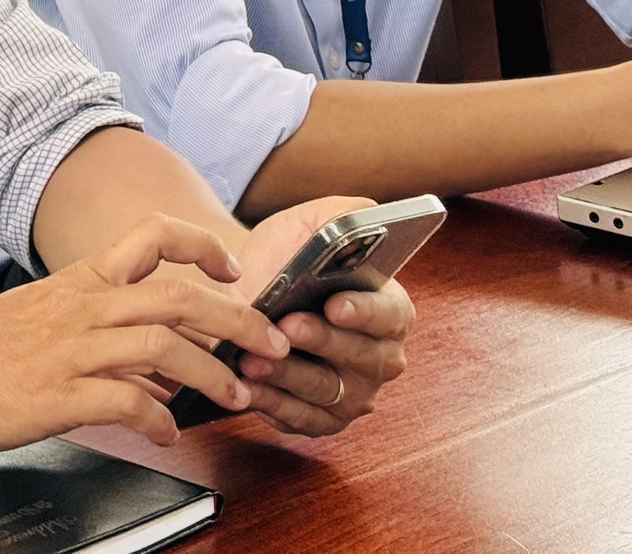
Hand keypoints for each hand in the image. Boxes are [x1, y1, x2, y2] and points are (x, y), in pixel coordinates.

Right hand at [0, 215, 286, 450]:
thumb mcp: (43, 317)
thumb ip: (102, 329)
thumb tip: (160, 365)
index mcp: (79, 281)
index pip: (151, 238)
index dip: (201, 245)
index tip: (234, 267)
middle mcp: (81, 307)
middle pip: (177, 297)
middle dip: (237, 320)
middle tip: (271, 344)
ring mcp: (70, 350)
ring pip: (162, 348)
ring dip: (211, 375)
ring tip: (236, 398)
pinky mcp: (58, 395)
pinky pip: (126, 403)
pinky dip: (160, 420)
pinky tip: (168, 434)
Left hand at [227, 198, 412, 435]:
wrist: (240, 290)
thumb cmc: (281, 258)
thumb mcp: (306, 225)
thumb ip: (342, 213)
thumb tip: (371, 210)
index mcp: (387, 309)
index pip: (391, 313)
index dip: (365, 311)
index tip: (335, 303)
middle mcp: (380, 357)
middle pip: (362, 358)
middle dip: (322, 343)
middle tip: (285, 328)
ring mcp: (353, 392)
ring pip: (328, 391)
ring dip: (289, 376)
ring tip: (252, 359)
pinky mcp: (322, 419)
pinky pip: (304, 420)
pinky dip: (274, 405)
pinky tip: (247, 388)